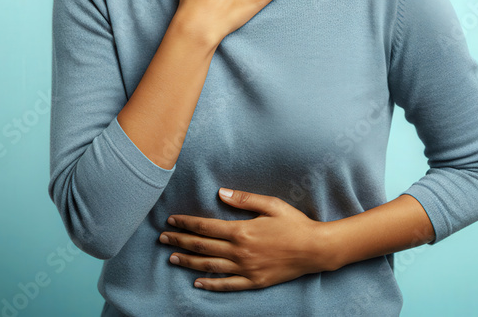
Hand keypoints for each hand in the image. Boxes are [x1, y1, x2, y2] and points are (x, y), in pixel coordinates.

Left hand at [158, 187, 329, 290]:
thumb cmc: (294, 224)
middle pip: (202, 247)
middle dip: (180, 242)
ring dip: (188, 262)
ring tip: (171, 258)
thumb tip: (221, 192)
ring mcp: (246, 269)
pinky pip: (227, 285)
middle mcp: (240, 251)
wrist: (315, 249)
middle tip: (162, 239)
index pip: (205, 227)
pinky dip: (210, 284)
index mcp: (242, 230)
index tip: (171, 220)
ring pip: (209, 266)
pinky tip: (197, 282)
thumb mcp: (271, 204)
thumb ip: (245, 199)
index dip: (186, 223)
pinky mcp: (254, 282)